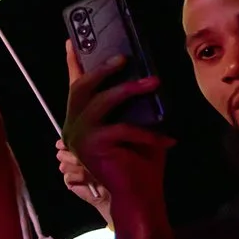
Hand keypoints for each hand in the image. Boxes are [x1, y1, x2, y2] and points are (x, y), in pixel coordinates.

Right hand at [54, 139, 113, 224]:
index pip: (66, 143)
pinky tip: (87, 181)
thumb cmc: (114, 170)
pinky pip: (68, 177)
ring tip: (88, 172)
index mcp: (83, 150)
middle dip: (71, 156)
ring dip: (76, 168)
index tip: (65, 144)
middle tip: (81, 161)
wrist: (115, 190)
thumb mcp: (104, 153)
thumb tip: (77, 141)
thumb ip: (90, 147)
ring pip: (63, 165)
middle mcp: (76, 160)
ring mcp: (73, 171)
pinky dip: (77, 178)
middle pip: (61, 154)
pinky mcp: (71, 182)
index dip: (64, 143)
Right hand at [63, 42, 169, 222]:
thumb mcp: (136, 128)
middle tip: (124, 58)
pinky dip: (148, 134)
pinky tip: (167, 141)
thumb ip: (130, 108)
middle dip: (102, 69)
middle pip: (81, 88)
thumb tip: (143, 79)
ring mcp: (79, 137)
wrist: (136, 197)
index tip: (71, 41)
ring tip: (154, 82)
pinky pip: (122, 128)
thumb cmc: (139, 164)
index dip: (72, 63)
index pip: (74, 87)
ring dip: (128, 89)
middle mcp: (72, 128)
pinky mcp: (91, 146)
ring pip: (100, 102)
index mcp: (80, 122)